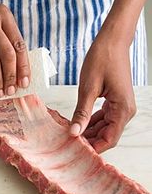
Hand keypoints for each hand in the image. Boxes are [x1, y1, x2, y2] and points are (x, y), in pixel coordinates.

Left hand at [70, 37, 135, 153]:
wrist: (111, 41)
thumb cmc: (102, 59)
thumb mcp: (88, 88)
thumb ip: (82, 112)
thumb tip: (74, 132)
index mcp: (122, 109)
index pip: (109, 139)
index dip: (93, 148)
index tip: (77, 152)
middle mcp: (124, 111)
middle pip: (107, 135)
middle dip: (89, 140)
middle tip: (69, 143)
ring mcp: (120, 106)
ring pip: (104, 128)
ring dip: (88, 131)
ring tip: (71, 133)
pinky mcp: (114, 101)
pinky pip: (103, 118)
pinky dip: (90, 122)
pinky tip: (78, 122)